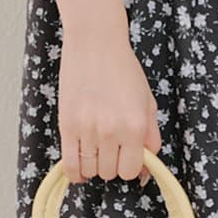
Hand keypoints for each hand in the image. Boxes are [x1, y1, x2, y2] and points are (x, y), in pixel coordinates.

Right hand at [57, 21, 161, 185]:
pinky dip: (75, 173)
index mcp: (135, 126)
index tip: (126, 157)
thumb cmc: (124, 70)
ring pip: (91, 170)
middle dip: (112, 164)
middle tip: (111, 147)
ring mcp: (87, 129)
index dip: (130, 167)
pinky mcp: (66, 126)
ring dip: (94, 165)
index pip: (131, 170)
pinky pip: (69, 164)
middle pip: (110, 172)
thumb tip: (145, 169)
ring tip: (96, 149)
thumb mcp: (148, 102)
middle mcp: (111, 131)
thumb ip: (151, 137)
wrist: (95, 44)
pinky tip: (80, 169)